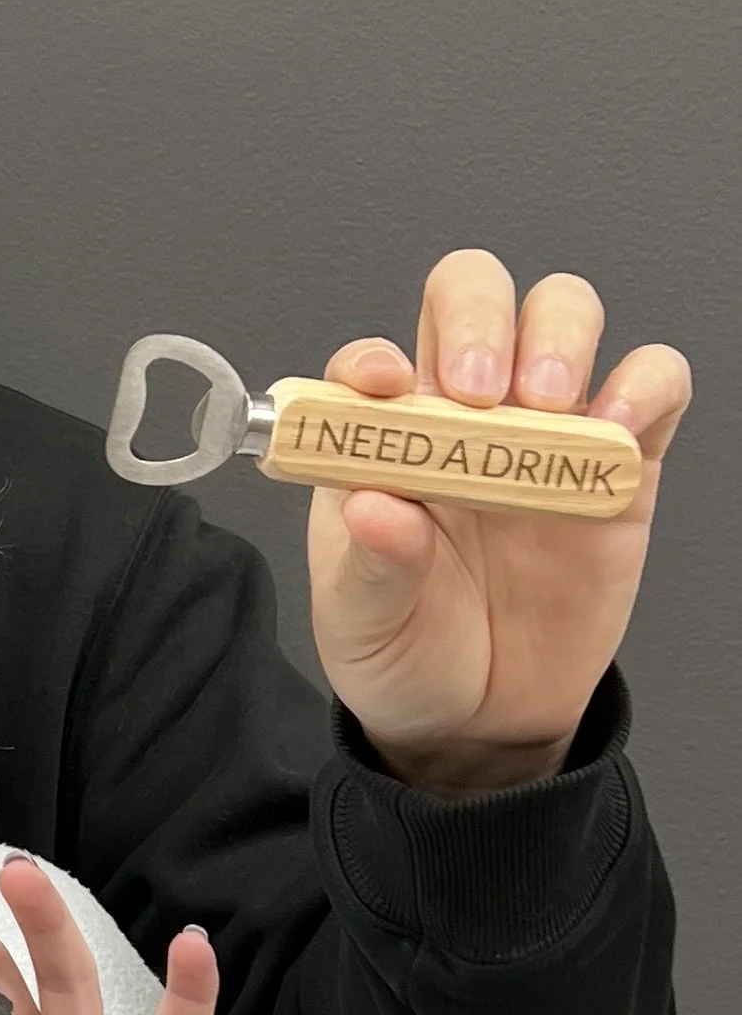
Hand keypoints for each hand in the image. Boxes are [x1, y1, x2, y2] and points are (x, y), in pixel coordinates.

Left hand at [306, 251, 689, 793]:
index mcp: (382, 440)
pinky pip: (651, 386)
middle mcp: (461, 415)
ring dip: (557, 335)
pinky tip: (617, 424)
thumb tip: (374, 507)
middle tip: (482, 389)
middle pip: (473, 295)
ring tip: (547, 402)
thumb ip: (370, 564)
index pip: (374, 358)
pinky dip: (644, 383)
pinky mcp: (618, 463)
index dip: (374, 358)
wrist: (482, 720)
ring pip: (562, 313)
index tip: (383, 384)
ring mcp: (543, 429)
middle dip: (479, 318)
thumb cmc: (406, 651)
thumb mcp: (362, 623)